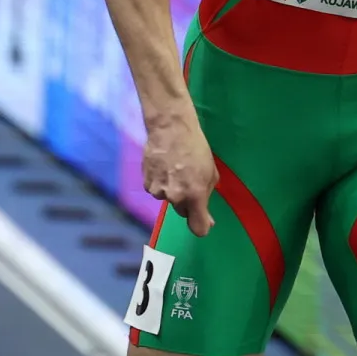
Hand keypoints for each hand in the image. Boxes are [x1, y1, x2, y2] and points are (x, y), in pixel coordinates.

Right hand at [142, 110, 216, 236]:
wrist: (169, 128)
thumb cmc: (196, 148)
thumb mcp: (211, 172)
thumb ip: (207, 195)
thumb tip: (207, 215)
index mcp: (194, 195)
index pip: (198, 227)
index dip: (203, 226)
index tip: (206, 221)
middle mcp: (174, 197)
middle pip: (183, 212)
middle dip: (188, 203)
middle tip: (190, 183)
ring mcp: (157, 191)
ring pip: (168, 199)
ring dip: (173, 191)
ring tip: (174, 170)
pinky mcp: (145, 182)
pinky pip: (156, 190)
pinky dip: (161, 182)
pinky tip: (164, 167)